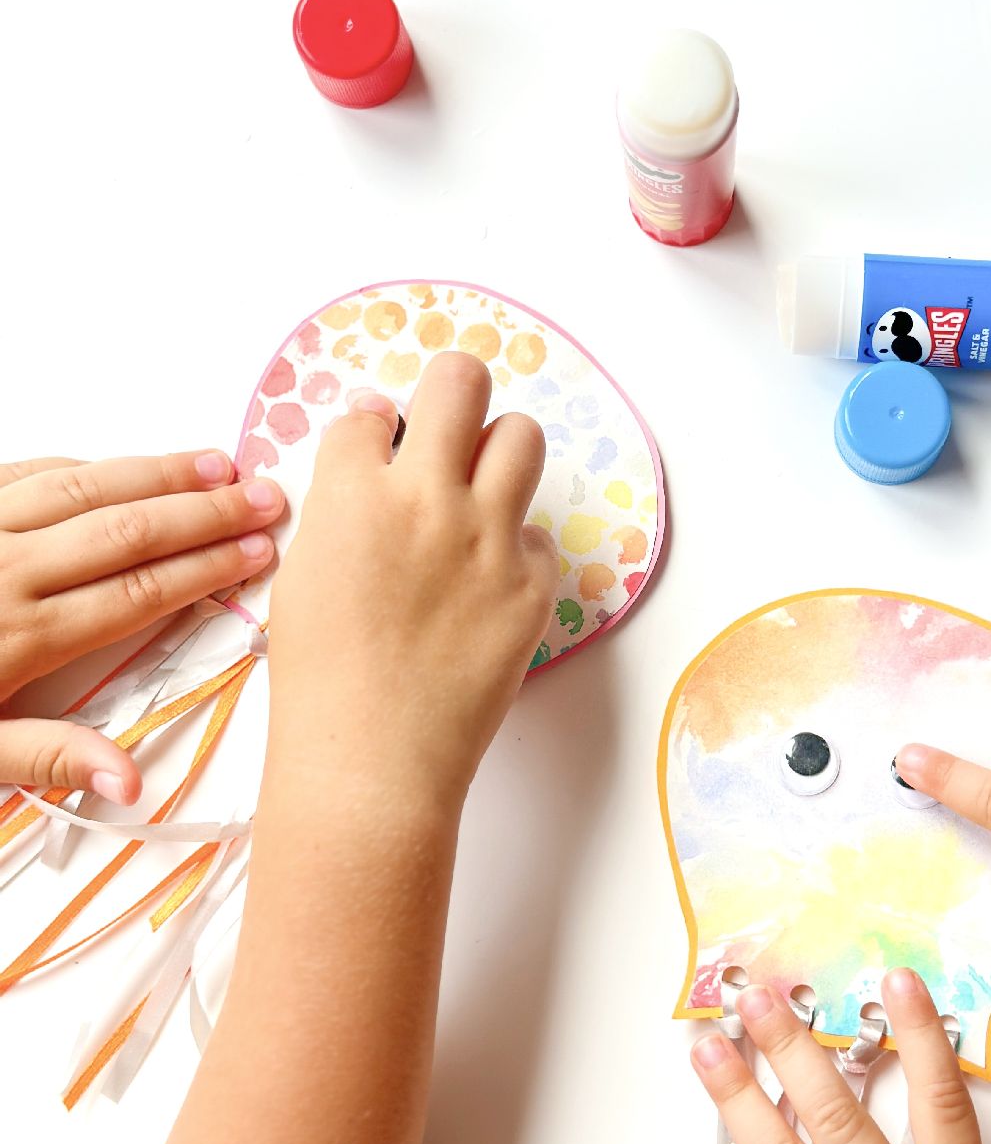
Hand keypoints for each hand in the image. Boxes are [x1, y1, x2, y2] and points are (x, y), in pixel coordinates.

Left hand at [0, 452, 281, 801]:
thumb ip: (46, 758)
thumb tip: (132, 781)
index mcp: (19, 637)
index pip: (139, 592)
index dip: (208, 567)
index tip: (262, 550)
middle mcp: (4, 571)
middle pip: (127, 530)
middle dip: (205, 511)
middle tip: (269, 494)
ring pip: (82, 487)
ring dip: (155, 472)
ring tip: (216, 465)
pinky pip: (23, 474)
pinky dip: (80, 468)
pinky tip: (120, 467)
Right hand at [265, 353, 557, 811]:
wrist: (371, 761)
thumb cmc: (319, 678)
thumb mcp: (303, 574)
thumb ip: (339, 504)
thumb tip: (373, 445)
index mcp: (353, 494)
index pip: (367, 415)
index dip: (371, 431)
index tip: (377, 449)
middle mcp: (426, 499)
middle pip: (459, 382)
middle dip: (451, 388)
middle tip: (446, 418)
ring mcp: (487, 539)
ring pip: (521, 437)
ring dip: (497, 451)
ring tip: (478, 487)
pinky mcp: (531, 584)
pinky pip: (535, 535)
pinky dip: (512, 548)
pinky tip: (485, 583)